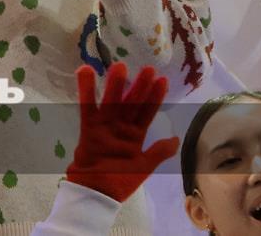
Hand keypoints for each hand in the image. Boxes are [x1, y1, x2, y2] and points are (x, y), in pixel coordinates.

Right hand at [66, 63, 178, 202]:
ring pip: (112, 102)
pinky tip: (85, 71)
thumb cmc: (120, 181)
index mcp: (135, 135)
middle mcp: (121, 126)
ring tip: (120, 66)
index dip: (155, 97)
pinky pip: (87, 107)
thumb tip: (175, 138)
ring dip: (116, 85)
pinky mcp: (89, 128)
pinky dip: (86, 90)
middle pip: (132, 103)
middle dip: (139, 86)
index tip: (162, 80)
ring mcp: (105, 125)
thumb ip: (159, 152)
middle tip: (148, 68)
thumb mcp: (144, 167)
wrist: (96, 193)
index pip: (148, 112)